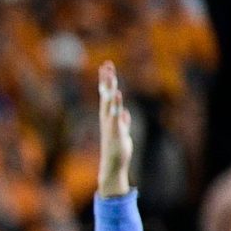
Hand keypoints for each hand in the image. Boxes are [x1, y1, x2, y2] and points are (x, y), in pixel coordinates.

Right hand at [96, 61, 132, 197]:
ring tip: (110, 76)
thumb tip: (124, 114)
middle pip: (106, 94)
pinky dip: (116, 104)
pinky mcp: (115, 131)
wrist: (113, 166)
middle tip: (106, 65)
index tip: (106, 66)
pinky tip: (117, 94)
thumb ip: (123, 122)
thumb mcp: (122, 133)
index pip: (107, 94)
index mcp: (109, 116)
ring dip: (109, 89)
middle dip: (106, 80)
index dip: (106, 80)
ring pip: (109, 102)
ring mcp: (110, 124)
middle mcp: (107, 117)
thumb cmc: (117, 150)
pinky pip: (115, 114)